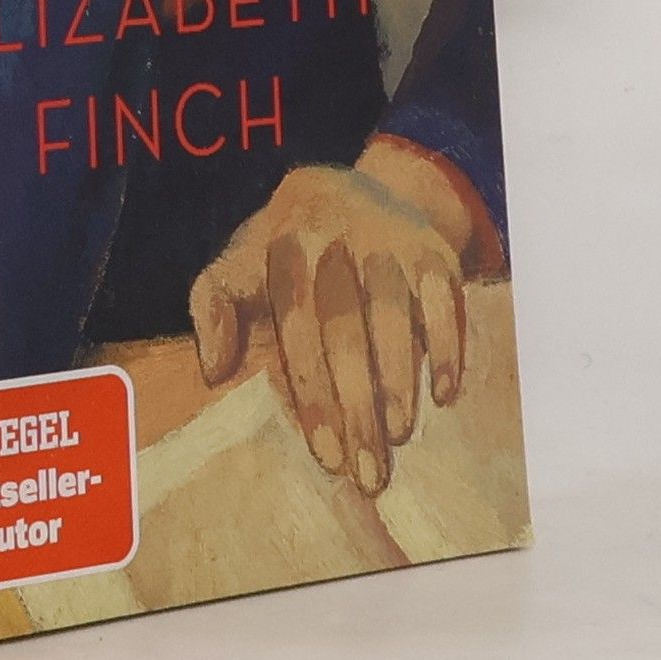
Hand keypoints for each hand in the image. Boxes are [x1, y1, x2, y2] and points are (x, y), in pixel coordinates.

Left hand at [188, 136, 494, 497]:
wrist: (350, 188)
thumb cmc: (285, 250)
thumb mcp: (238, 263)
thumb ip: (214, 305)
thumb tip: (213, 369)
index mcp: (286, 245)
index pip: (297, 324)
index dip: (312, 391)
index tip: (326, 454)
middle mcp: (338, 238)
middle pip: (346, 327)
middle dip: (357, 404)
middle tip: (366, 471)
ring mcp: (389, 240)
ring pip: (394, 313)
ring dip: (399, 378)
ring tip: (397, 437)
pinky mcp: (432, 251)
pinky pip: (444, 299)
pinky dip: (447, 345)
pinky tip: (443, 395)